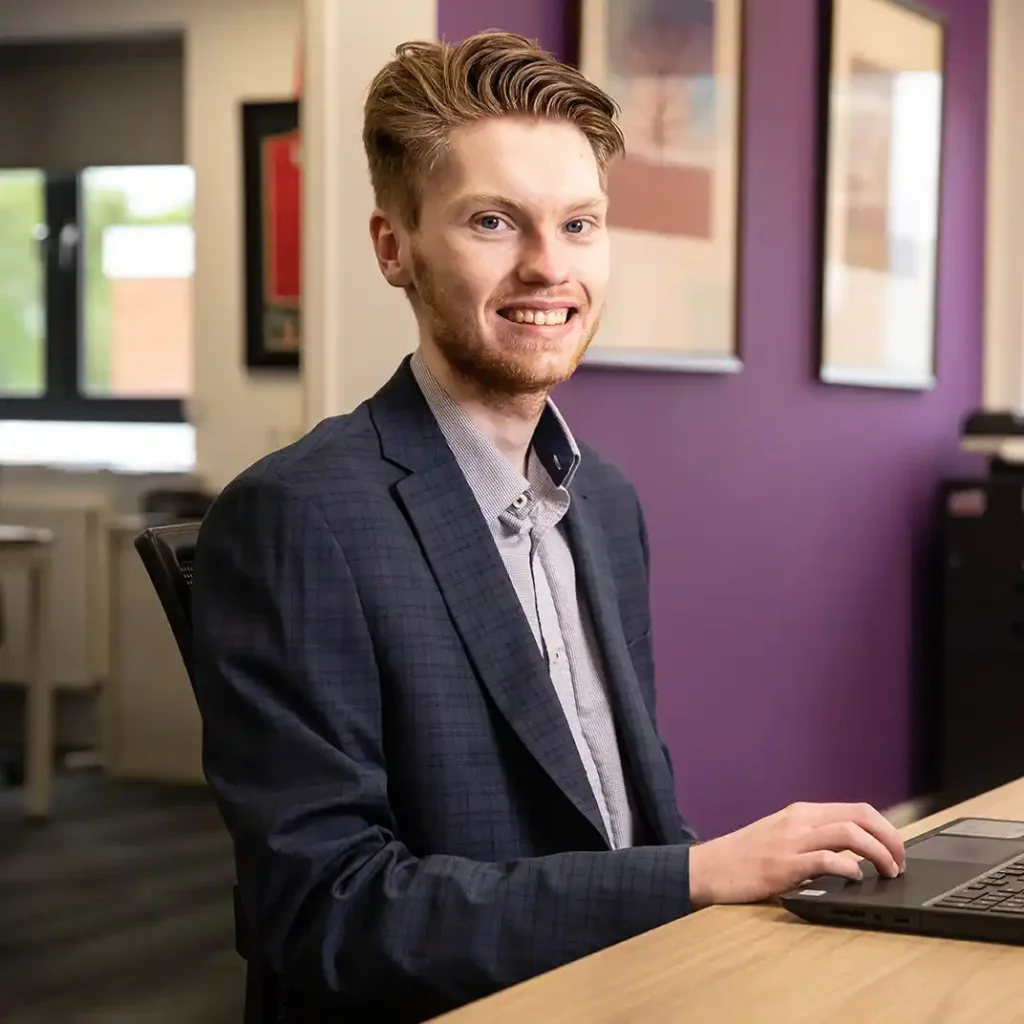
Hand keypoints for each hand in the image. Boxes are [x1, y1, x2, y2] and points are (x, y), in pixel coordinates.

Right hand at [688, 801, 905, 906]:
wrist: (708, 868)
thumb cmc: (745, 857)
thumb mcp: (782, 838)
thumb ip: (813, 840)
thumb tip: (854, 854)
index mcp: (801, 813)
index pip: (857, 809)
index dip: (886, 828)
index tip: (897, 849)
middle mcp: (799, 821)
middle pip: (860, 816)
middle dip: (890, 838)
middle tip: (900, 862)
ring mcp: (791, 841)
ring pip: (849, 834)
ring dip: (879, 853)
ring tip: (889, 873)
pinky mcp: (783, 866)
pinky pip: (826, 860)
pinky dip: (849, 868)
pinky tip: (856, 879)